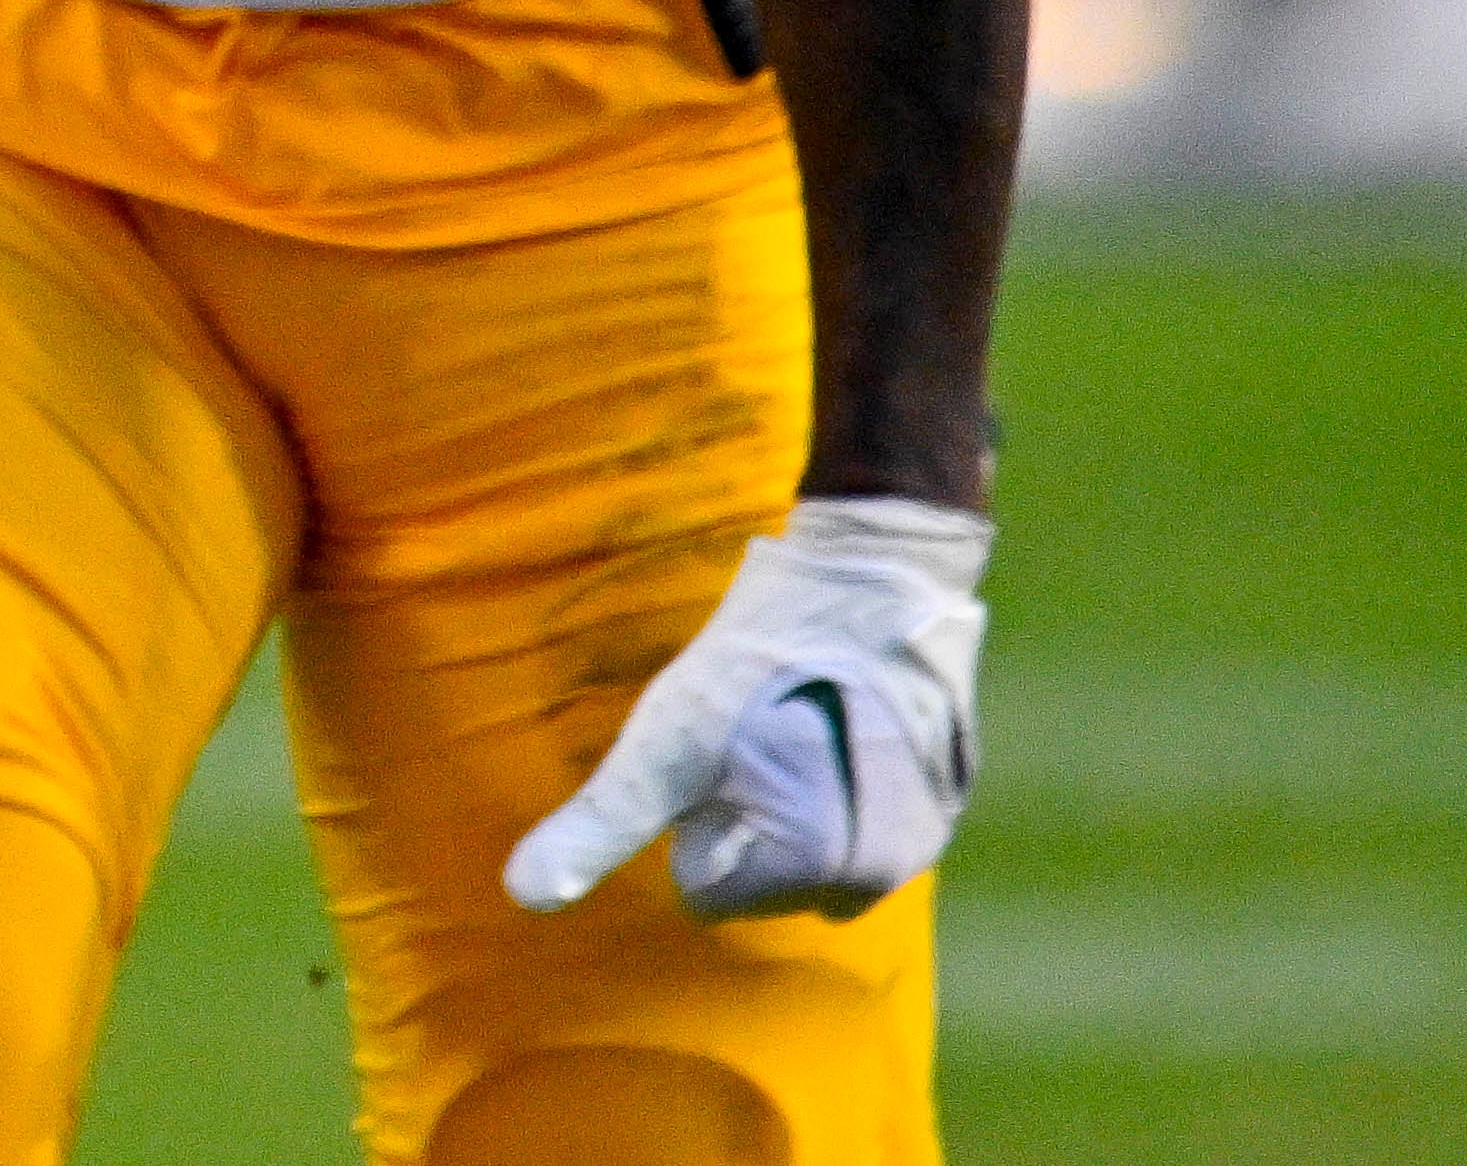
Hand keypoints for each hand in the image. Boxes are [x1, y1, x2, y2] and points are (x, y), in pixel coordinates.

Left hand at [503, 498, 990, 922]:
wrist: (872, 569)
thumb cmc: (758, 658)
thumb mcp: (664, 741)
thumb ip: (600, 825)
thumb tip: (522, 896)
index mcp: (819, 875)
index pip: (709, 890)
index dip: (695, 817)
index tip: (718, 752)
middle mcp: (884, 876)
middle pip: (762, 875)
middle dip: (744, 818)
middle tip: (754, 734)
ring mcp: (924, 837)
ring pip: (809, 848)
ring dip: (791, 800)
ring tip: (790, 721)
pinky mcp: (944, 795)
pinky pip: (859, 816)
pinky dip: (840, 780)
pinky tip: (833, 715)